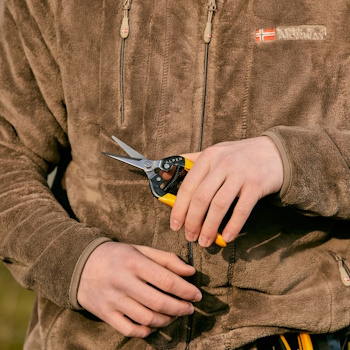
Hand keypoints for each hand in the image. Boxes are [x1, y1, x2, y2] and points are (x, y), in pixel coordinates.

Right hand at [77, 242, 201, 337]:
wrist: (81, 265)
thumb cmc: (118, 256)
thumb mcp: (141, 250)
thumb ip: (166, 259)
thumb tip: (190, 272)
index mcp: (133, 262)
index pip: (166, 280)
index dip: (186, 290)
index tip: (197, 295)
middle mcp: (123, 282)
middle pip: (159, 303)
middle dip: (180, 308)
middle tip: (190, 308)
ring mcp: (113, 300)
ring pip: (147, 319)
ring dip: (167, 320)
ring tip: (175, 314)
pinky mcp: (105, 314)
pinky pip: (130, 330)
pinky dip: (147, 331)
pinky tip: (155, 324)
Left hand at [170, 136, 282, 246]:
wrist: (274, 152)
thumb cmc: (238, 156)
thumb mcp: (214, 153)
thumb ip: (190, 162)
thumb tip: (163, 173)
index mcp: (208, 157)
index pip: (188, 186)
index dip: (179, 208)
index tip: (175, 225)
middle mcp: (222, 163)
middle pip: (201, 198)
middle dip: (192, 221)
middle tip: (189, 236)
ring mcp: (240, 174)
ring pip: (219, 206)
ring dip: (209, 228)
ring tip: (204, 241)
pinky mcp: (256, 185)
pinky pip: (241, 210)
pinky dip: (232, 226)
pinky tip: (227, 237)